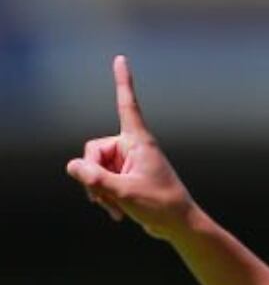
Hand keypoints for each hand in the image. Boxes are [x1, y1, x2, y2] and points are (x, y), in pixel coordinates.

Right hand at [66, 55, 195, 240]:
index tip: (121, 59)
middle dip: (93, 175)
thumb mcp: (123, 192)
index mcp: (139, 141)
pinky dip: (105, 196)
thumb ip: (95, 179)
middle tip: (107, 197)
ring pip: (95, 168)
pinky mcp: (127, 177)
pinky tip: (118, 213)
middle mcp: (133, 147)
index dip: (122, 82)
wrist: (179, 226)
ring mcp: (129, 163)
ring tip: (117, 208)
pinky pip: (102, 180)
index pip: (127, 105)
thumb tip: (73, 166)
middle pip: (93, 150)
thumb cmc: (160, 206)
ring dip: (99, 190)